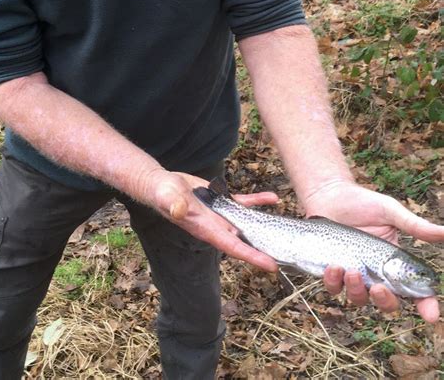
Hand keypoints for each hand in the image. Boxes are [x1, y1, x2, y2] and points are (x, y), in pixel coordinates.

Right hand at [144, 169, 279, 271]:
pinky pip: (243, 203)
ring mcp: (220, 215)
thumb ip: (172, 204)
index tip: (271, 266)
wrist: (161, 185)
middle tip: (289, 255)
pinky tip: (273, 198)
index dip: (252, 256)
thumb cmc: (161, 193)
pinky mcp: (221, 201)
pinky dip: (258, 201)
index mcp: (205, 229)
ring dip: (266, 224)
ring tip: (287, 226)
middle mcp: (216, 226)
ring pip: (248, 222)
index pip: (232, 246)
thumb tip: (179, 210)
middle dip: (265, 249)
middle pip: (245, 241)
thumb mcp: (166, 196)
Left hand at [304, 181, 442, 322]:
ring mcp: (352, 274)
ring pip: (359, 299)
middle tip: (378, 288)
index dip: (425, 305)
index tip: (430, 315)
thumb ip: (415, 226)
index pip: (414, 290)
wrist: (329, 193)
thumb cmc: (362, 202)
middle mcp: (375, 272)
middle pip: (387, 302)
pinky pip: (334, 288)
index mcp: (394, 262)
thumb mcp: (391, 212)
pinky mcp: (330, 271)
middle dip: (385, 301)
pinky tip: (333, 266)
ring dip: (356, 290)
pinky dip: (334, 282)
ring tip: (351, 270)